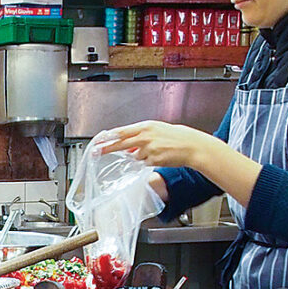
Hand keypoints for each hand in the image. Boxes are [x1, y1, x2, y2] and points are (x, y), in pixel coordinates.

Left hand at [95, 121, 220, 173]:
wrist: (191, 146)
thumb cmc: (177, 137)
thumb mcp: (157, 130)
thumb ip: (141, 136)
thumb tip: (129, 147)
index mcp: (146, 126)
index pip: (122, 131)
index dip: (109, 136)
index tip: (98, 140)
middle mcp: (145, 136)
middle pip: (121, 144)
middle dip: (107, 148)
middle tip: (96, 151)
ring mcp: (148, 149)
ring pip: (135, 156)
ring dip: (141, 155)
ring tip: (157, 150)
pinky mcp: (153, 160)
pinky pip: (145, 163)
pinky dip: (150, 161)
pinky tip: (160, 156)